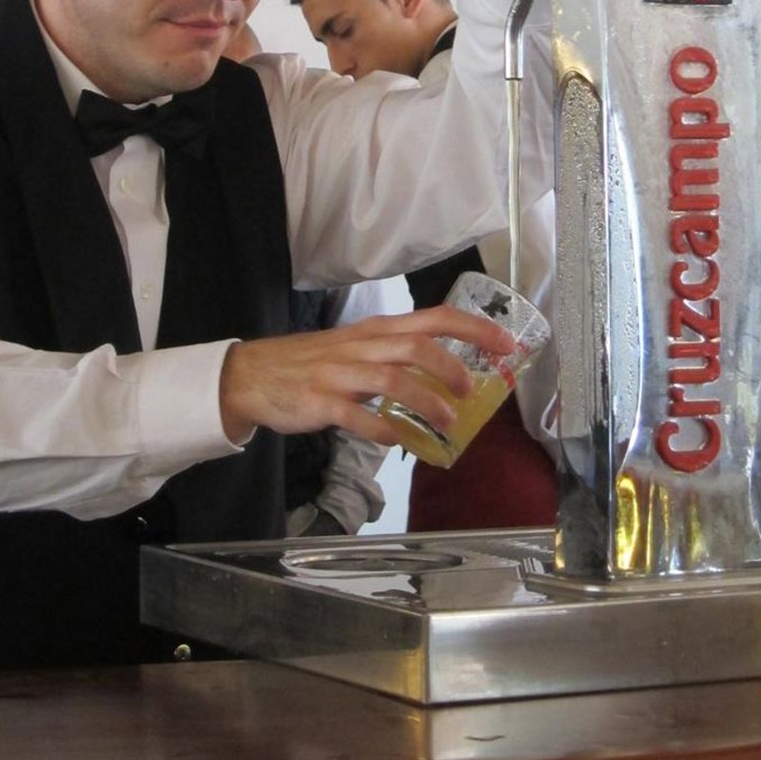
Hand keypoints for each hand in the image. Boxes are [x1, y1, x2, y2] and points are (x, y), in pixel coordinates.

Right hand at [218, 304, 516, 445]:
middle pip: (417, 346)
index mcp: (377, 331)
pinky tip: (398, 442)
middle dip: (452, 368)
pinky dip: (382, 430)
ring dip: (426, 403)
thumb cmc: (313, 363)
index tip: (507, 344)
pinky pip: (356, 416)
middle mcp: (362, 346)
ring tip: (447, 425)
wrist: (253, 375)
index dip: (474, 328)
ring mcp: (340, 373)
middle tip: (473, 392)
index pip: (434, 318)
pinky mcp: (320, 401)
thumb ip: (398, 358)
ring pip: (392, 380)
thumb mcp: (359, 348)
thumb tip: (448, 378)